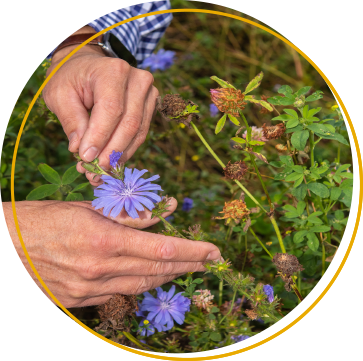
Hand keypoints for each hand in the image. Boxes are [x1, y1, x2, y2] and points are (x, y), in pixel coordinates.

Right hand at [3, 199, 220, 307]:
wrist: (5, 245)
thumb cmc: (44, 218)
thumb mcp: (87, 208)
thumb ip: (128, 214)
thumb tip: (164, 210)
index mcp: (103, 240)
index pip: (161, 248)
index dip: (192, 251)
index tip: (213, 251)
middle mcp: (99, 269)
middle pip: (157, 270)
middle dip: (187, 265)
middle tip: (208, 260)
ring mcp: (88, 290)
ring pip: (141, 285)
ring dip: (166, 275)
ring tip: (184, 267)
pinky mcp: (78, 302)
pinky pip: (118, 294)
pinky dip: (137, 282)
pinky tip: (146, 274)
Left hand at [43, 26, 157, 185]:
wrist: (89, 66)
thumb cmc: (72, 79)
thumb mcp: (60, 95)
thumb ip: (71, 121)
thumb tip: (81, 152)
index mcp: (113, 71)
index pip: (112, 110)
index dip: (100, 137)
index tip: (85, 158)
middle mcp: (138, 80)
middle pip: (129, 124)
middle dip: (111, 152)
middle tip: (94, 172)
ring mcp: (149, 93)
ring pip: (138, 133)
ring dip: (119, 156)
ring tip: (100, 171)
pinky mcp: (151, 106)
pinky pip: (141, 134)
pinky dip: (125, 151)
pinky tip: (111, 161)